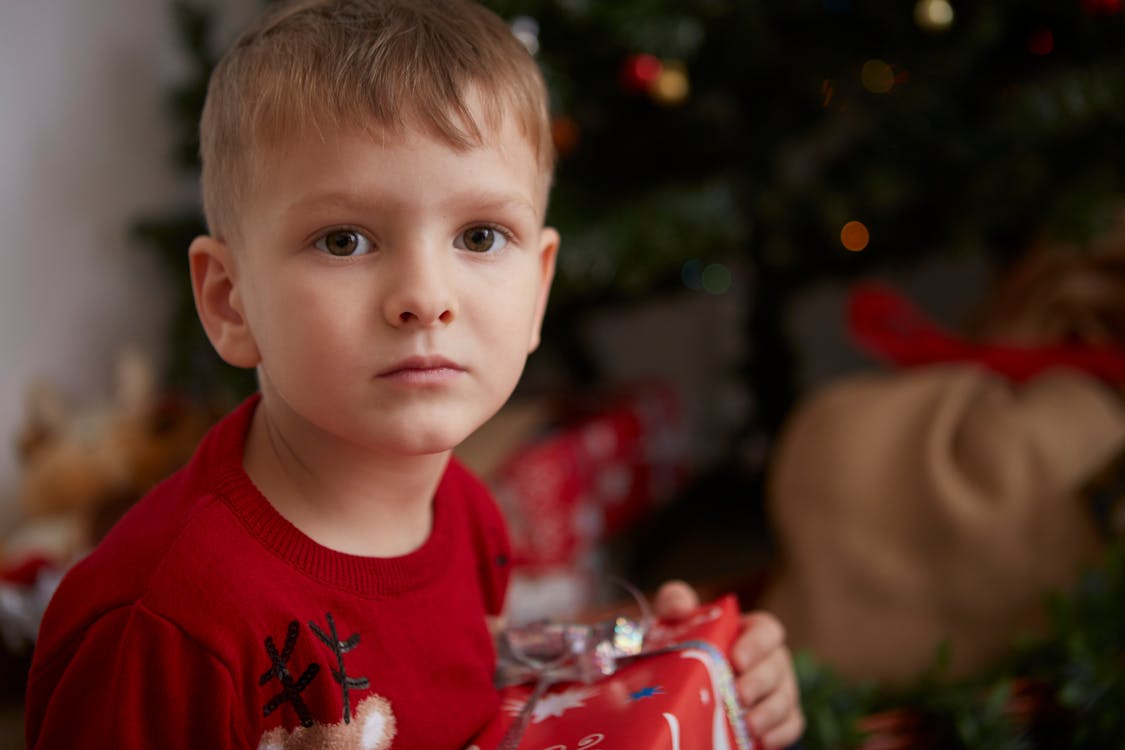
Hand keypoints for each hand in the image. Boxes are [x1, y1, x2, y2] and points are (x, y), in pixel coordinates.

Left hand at [654, 580, 804, 749]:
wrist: (681, 684)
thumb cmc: (684, 646)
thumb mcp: (674, 621)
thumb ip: (675, 602)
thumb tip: (680, 605)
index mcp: (751, 632)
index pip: (767, 630)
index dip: (757, 644)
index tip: (737, 660)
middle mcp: (770, 659)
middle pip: (777, 667)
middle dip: (759, 682)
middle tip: (738, 695)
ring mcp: (778, 689)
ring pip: (786, 698)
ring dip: (768, 712)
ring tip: (746, 723)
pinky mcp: (780, 718)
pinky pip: (791, 725)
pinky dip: (780, 733)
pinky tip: (762, 740)